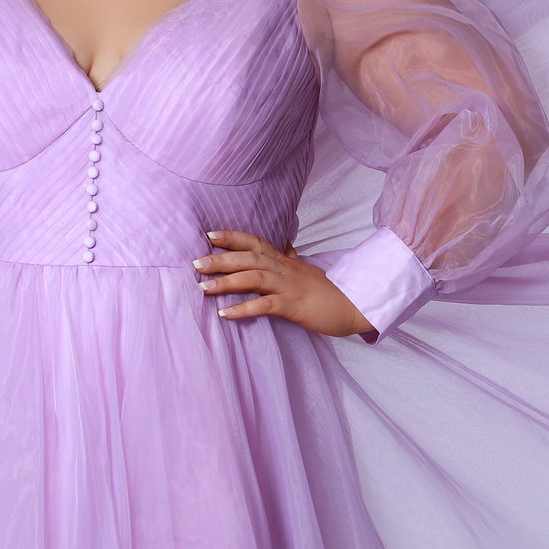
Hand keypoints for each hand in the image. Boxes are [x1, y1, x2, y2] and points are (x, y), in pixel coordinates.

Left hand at [192, 229, 374, 339]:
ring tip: (203, 288)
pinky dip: (244, 309)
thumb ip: (291, 255)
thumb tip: (284, 242)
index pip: (254, 242)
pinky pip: (265, 305)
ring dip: (226, 282)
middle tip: (194, 263)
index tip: (209, 235)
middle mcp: (284, 269)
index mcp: (284, 260)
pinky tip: (225, 314)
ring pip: (253, 279)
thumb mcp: (306, 268)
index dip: (232, 237)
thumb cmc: (327, 290)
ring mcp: (289, 286)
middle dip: (220, 259)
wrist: (354, 305)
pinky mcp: (294, 305)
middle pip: (247, 258)